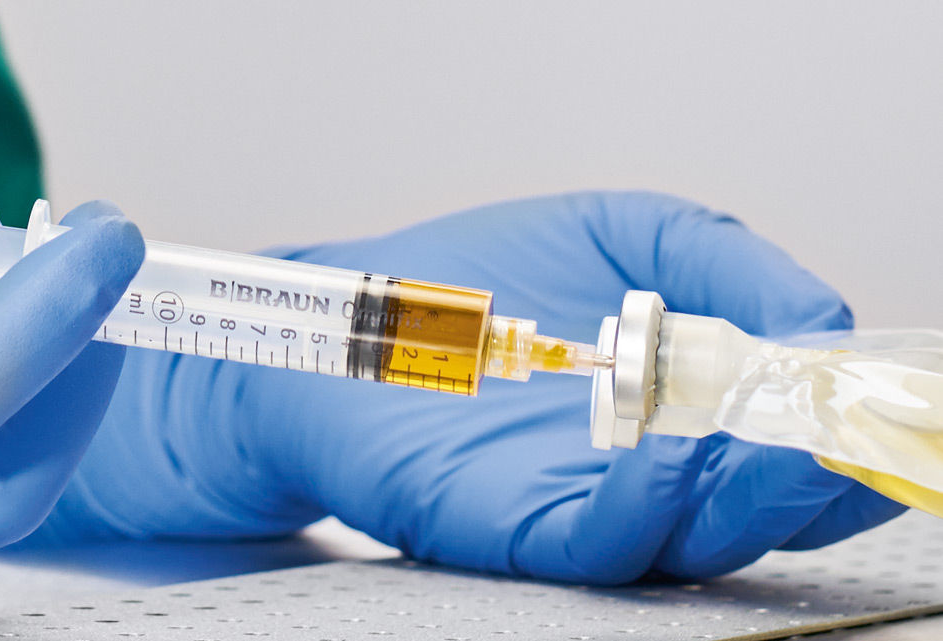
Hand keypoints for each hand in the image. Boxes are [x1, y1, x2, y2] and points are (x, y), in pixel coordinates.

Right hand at [0, 179, 142, 609]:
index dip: (28, 326)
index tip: (102, 244)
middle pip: (13, 466)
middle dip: (76, 340)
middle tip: (95, 240)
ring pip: (22, 471)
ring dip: (56, 350)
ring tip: (33, 245)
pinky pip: (1, 463)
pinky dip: (27, 379)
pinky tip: (1, 303)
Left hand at [31, 191, 904, 583]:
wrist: (358, 315)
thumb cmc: (482, 277)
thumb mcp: (626, 230)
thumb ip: (730, 263)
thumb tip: (824, 321)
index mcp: (689, 407)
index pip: (798, 443)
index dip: (854, 433)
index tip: (885, 402)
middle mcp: (651, 471)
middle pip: (762, 507)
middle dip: (816, 477)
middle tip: (844, 435)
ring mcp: (589, 508)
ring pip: (697, 539)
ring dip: (751, 497)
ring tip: (778, 443)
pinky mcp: (520, 529)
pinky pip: (604, 543)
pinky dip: (651, 506)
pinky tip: (675, 451)